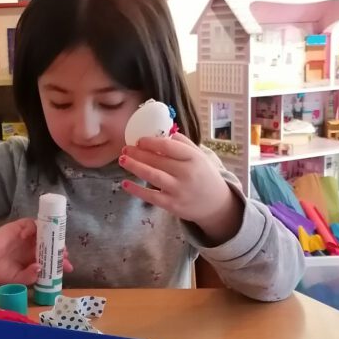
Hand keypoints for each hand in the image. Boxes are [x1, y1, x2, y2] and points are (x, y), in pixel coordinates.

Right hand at [0, 218, 73, 285]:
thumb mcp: (15, 279)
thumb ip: (28, 277)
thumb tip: (40, 269)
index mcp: (32, 260)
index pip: (50, 259)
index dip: (60, 262)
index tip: (68, 268)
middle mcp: (31, 248)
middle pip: (50, 246)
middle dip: (59, 250)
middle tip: (64, 255)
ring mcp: (26, 237)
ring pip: (44, 234)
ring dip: (52, 238)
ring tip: (56, 245)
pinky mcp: (18, 228)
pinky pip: (31, 224)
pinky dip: (36, 227)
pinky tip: (39, 235)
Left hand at [119, 133, 242, 244]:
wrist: (216, 204)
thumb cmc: (203, 175)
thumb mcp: (199, 156)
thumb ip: (182, 143)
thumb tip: (161, 133)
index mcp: (193, 158)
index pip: (168, 146)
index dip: (150, 142)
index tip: (139, 140)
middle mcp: (186, 173)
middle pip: (157, 160)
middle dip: (138, 153)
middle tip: (125, 148)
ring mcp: (179, 190)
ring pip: (152, 176)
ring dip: (135, 166)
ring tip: (122, 159)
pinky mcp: (172, 205)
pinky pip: (151, 196)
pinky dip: (137, 190)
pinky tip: (125, 183)